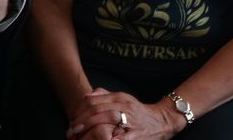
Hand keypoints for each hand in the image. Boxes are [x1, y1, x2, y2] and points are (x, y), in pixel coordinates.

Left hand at [67, 90, 182, 139]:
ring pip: (102, 122)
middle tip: (70, 132)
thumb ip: (105, 96)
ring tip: (77, 138)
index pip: (93, 101)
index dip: (79, 112)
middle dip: (79, 123)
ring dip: (86, 131)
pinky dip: (101, 139)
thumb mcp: (123, 99)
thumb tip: (87, 96)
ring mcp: (128, 121)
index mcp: (120, 98)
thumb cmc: (139, 113)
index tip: (71, 121)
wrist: (161, 122)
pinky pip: (112, 137)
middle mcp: (123, 107)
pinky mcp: (132, 136)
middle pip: (95, 111)